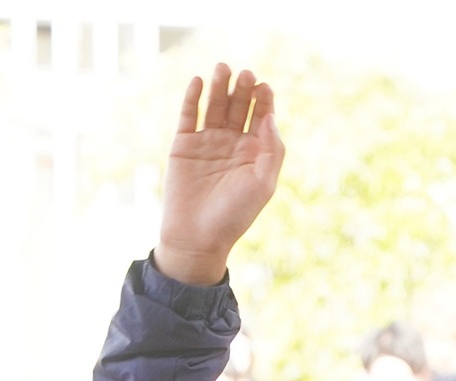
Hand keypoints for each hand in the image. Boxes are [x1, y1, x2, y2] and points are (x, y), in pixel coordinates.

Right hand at [155, 64, 283, 286]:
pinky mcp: (183, 144)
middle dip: (243, 89)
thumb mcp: (263, 184)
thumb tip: (271, 117)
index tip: (265, 86)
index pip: (262, 117)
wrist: (197, 235)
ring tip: (223, 68)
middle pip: (239, 107)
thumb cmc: (235, 215)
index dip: (264, 100)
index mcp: (255, 153)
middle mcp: (232, 143)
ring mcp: (207, 142)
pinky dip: (193, 97)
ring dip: (220, 86)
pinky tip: (198, 82)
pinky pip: (188, 115)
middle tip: (246, 75)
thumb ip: (272, 150)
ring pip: (215, 105)